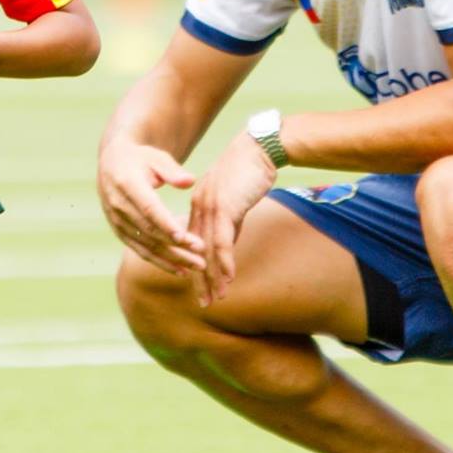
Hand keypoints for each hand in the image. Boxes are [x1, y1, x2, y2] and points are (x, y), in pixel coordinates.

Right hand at [96, 136, 204, 274]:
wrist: (113, 163)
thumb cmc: (141, 159)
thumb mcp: (156, 157)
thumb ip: (172, 171)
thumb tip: (189, 182)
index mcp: (127, 184)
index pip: (149, 209)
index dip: (166, 225)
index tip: (187, 238)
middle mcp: (118, 205)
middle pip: (150, 231)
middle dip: (176, 247)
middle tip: (202, 256)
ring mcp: (117, 221)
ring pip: (146, 245)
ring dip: (172, 259)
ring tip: (197, 267)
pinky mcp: (119, 231)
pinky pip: (140, 250)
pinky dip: (160, 262)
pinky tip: (180, 270)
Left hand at [186, 132, 278, 304]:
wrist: (258, 148)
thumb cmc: (248, 173)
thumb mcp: (235, 202)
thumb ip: (229, 224)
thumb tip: (228, 247)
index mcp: (199, 208)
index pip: (195, 245)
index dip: (197, 269)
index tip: (201, 290)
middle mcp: (199, 209)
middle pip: (197, 252)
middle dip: (201, 280)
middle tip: (204, 303)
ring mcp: (210, 208)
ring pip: (208, 250)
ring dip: (213, 277)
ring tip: (217, 298)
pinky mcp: (224, 207)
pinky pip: (222, 240)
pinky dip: (225, 261)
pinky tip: (229, 277)